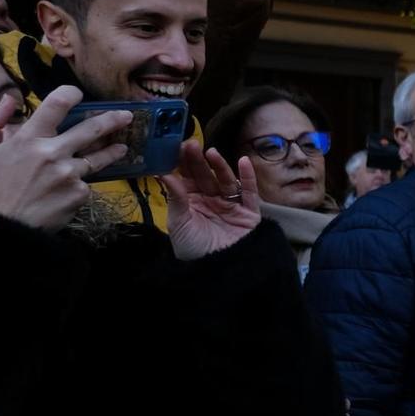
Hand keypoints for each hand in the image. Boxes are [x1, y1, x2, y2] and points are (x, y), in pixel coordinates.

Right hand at [0, 86, 129, 229]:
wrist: (5, 225)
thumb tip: (9, 100)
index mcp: (28, 139)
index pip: (56, 105)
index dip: (71, 94)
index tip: (78, 94)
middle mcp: (52, 153)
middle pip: (91, 129)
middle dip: (112, 120)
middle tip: (126, 116)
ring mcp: (69, 173)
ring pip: (98, 158)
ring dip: (112, 151)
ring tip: (122, 148)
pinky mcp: (80, 193)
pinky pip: (86, 183)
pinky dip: (81, 183)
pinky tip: (74, 188)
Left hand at [161, 139, 260, 259]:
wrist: (218, 271)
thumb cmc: (194, 249)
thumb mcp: (179, 223)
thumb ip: (176, 198)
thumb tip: (164, 173)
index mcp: (192, 202)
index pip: (187, 178)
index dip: (183, 163)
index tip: (177, 147)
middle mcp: (211, 200)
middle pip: (205, 176)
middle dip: (198, 161)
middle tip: (191, 144)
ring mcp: (230, 205)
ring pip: (225, 181)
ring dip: (220, 166)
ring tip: (211, 153)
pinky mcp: (249, 212)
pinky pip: (250, 193)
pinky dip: (248, 177)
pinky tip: (244, 162)